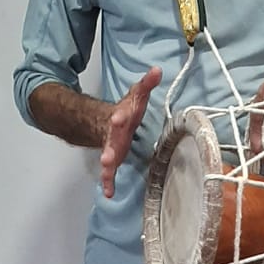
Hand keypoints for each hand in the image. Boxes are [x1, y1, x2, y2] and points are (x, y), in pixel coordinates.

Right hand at [99, 67, 162, 198]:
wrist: (106, 121)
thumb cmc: (127, 110)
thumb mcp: (136, 95)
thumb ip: (147, 84)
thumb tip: (158, 69)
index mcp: (120, 117)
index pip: (120, 115)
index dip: (120, 116)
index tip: (119, 117)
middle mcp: (113, 133)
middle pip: (111, 139)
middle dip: (110, 145)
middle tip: (106, 153)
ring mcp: (110, 147)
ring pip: (107, 155)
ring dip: (107, 163)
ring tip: (105, 167)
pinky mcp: (111, 159)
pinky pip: (108, 172)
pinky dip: (107, 182)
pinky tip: (108, 193)